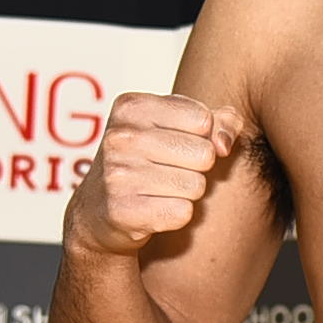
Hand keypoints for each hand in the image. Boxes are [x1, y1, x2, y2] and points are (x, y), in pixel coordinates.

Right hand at [68, 92, 241, 256]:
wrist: (98, 210)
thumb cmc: (147, 160)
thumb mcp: (177, 127)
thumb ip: (219, 121)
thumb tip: (224, 144)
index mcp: (131, 107)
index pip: (203, 119)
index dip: (203, 137)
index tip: (179, 144)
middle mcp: (120, 137)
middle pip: (204, 154)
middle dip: (197, 168)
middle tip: (169, 171)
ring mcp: (118, 174)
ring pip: (196, 186)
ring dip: (187, 193)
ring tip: (160, 190)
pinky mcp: (122, 211)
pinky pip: (183, 213)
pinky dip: (176, 215)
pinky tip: (154, 209)